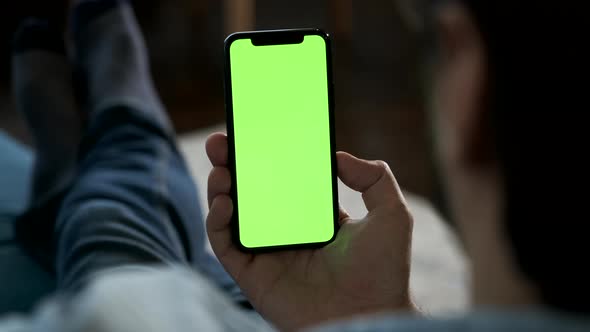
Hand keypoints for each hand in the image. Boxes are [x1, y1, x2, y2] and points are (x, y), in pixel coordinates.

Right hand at [206, 133, 414, 330]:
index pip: (281, 180)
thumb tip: (339, 156)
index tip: (255, 132)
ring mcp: (266, 252)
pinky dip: (217, 222)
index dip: (266, 156)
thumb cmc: (385, 272)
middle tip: (221, 141)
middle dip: (232, 165)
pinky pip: (224, 244)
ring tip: (221, 168)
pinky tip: (224, 202)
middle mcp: (285, 232)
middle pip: (250, 193)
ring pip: (231, 215)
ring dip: (219, 188)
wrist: (370, 316)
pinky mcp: (251, 274)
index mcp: (312, 217)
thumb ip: (374, 177)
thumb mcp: (391, 214)